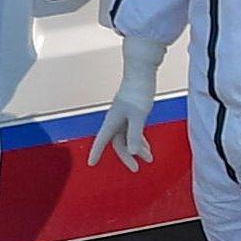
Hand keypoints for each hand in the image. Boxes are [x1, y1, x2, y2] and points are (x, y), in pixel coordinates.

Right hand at [91, 44, 159, 170]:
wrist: (142, 72)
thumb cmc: (138, 91)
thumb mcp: (138, 116)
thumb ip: (135, 134)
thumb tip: (133, 152)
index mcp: (113, 120)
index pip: (102, 140)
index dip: (96, 152)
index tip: (91, 163)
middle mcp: (116, 120)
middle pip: (118, 143)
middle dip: (127, 156)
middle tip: (136, 168)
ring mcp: (124, 117)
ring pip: (128, 138)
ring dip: (137, 149)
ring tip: (149, 158)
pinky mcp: (132, 113)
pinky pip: (134, 131)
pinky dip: (140, 140)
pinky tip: (146, 146)